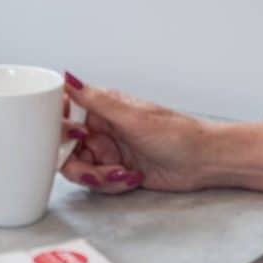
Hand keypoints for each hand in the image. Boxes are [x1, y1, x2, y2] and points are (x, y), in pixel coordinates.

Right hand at [60, 75, 215, 194]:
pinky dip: (111, 184)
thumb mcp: (132, 117)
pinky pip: (98, 182)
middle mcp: (102, 128)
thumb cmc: (177, 133)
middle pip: (66, 148)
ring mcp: (109, 150)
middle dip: (78, 165)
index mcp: (102, 107)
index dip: (59, 130)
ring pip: (80, 168)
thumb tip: (67, 77)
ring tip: (121, 175)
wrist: (204, 161)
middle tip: (95, 172)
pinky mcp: (116, 171)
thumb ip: (96, 101)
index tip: (71, 141)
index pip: (64, 114)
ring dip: (97, 177)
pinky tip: (132, 177)